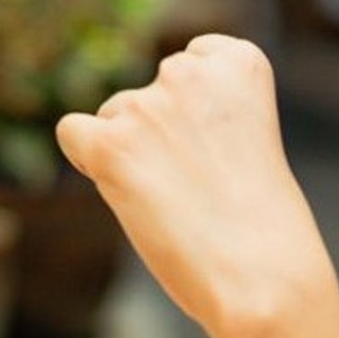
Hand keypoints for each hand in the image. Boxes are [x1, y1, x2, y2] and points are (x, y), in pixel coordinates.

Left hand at [56, 35, 331, 337]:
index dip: (201, 112)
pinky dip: (88, 160)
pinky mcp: (111, 146)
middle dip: (164, 134)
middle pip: (152, 92)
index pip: (196, 59)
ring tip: (178, 204)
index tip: (225, 150)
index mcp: (241, 63)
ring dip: (133, 156)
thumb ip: (205, 118)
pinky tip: (126, 195)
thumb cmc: (265, 228)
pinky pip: (74, 133)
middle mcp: (191, 72)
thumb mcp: (250, 144)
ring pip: (115, 117)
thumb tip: (126, 129)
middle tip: (203, 188)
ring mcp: (147, 106)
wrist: (264, 278)